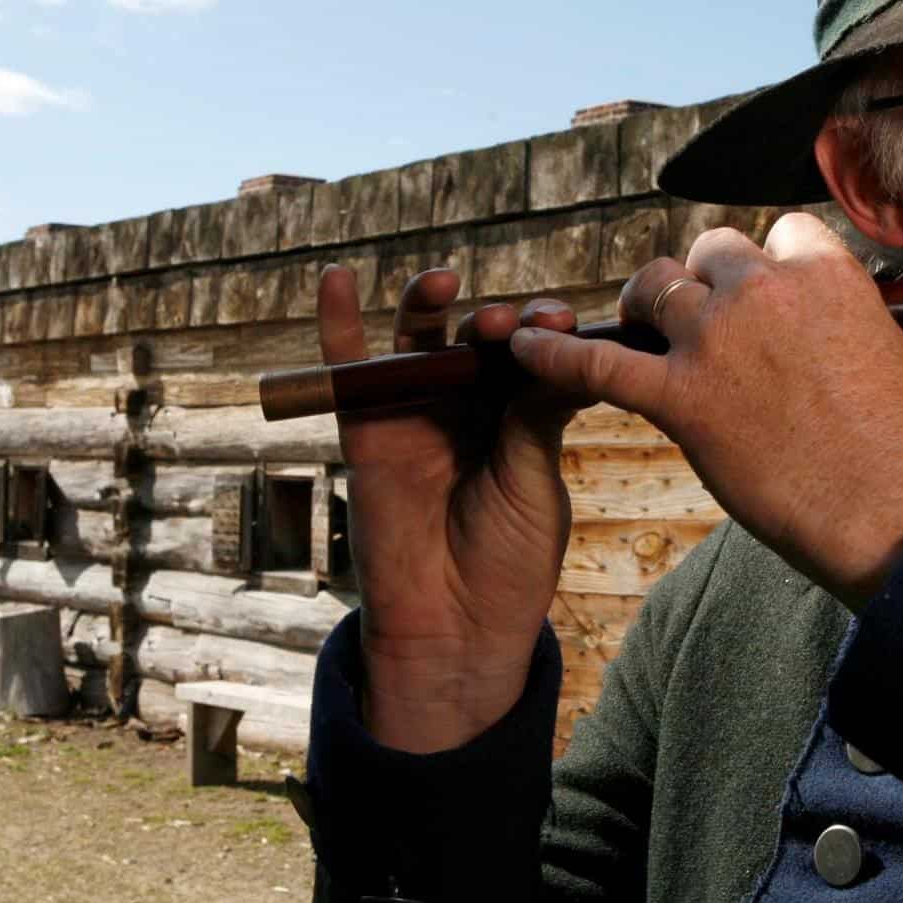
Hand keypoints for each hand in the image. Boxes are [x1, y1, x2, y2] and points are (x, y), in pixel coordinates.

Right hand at [316, 264, 593, 752]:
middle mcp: (468, 407)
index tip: (566, 321)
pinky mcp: (367, 431)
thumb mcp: (534, 476)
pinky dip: (337, 324)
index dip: (546, 332)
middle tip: (509, 322)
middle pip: (478, 340)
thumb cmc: (509, 557)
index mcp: (519, 415)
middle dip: (495, 322)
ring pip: (420, 342)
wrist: (457, 625)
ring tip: (442, 280)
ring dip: (428, 304)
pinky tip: (337, 277)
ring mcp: (417, 414)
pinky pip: (347, 371)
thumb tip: (561, 346)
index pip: (532, 355)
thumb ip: (536, 412)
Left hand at [507, 214, 902, 608]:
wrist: (899, 510)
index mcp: (827, 273)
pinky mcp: (681, 398)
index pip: (778, 233)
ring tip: (641, 333)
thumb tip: (816, 335)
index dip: (763, 266)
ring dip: (644, 306)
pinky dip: (555, 354)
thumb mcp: (881, 355)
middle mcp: (766, 290)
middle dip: (700, 283)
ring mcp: (717, 339)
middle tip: (698, 324)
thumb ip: (837, 327)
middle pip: (708, 253)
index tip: (763, 298)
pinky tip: (525, 351)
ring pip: (655, 286)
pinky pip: (598, 360)